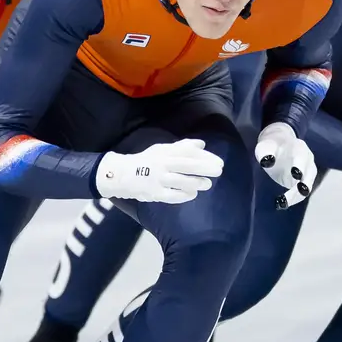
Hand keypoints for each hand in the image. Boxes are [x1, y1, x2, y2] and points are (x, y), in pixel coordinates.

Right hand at [96, 138, 224, 203]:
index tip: (218, 161)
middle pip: (187, 165)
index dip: (205, 157)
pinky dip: (185, 195)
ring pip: (182, 181)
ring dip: (197, 182)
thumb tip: (201, 144)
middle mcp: (162, 165)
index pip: (188, 152)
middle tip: (218, 171)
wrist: (122, 175)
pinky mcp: (155, 194)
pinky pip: (173, 196)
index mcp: (165, 153)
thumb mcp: (162, 150)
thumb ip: (182, 147)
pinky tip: (193, 194)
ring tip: (207, 184)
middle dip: (205, 168)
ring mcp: (158, 180)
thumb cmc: (146, 161)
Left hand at [255, 123, 316, 208]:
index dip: (300, 166)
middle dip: (303, 185)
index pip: (302, 157)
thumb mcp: (265, 146)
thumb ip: (265, 153)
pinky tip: (281, 203)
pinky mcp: (304, 182)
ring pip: (307, 186)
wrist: (279, 145)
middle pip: (309, 174)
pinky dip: (293, 198)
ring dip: (296, 195)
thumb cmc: (271, 146)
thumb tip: (267, 161)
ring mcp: (308, 171)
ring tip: (282, 202)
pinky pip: (301, 192)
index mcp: (299, 148)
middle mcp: (308, 159)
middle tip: (293, 194)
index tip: (296, 175)